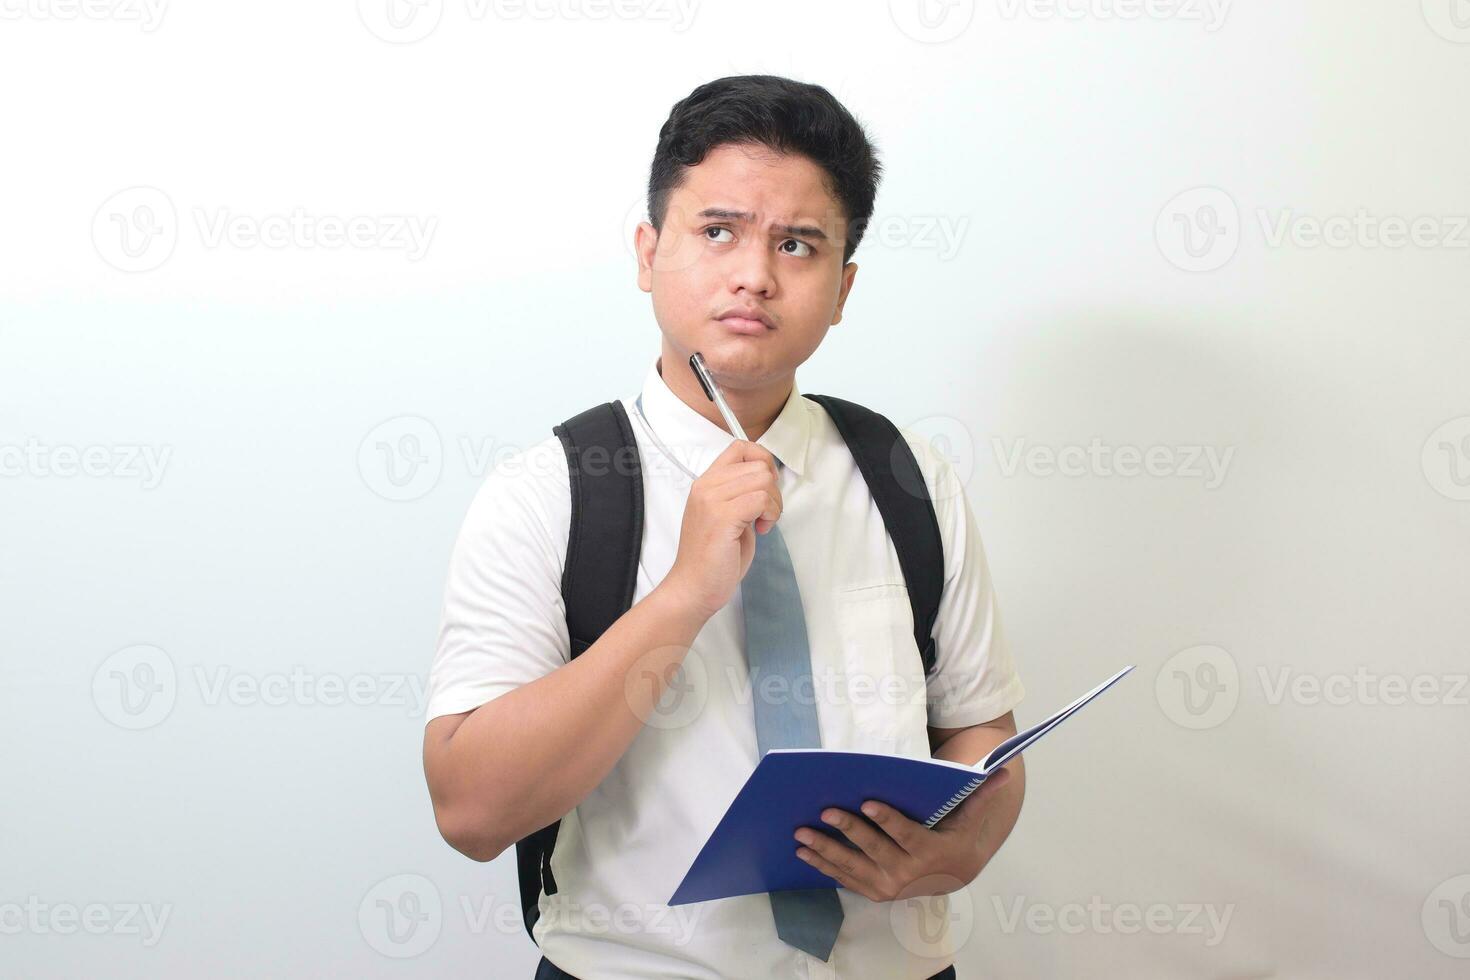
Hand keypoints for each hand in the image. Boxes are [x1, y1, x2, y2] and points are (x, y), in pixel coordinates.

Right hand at [661, 439, 781, 619]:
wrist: (693, 587)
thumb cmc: (713, 558)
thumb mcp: (728, 515)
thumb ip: (742, 493)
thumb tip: (768, 480)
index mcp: (706, 483)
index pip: (740, 448)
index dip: (762, 462)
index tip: (765, 488)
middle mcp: (707, 486)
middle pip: (758, 464)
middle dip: (773, 490)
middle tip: (765, 514)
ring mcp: (713, 500)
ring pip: (763, 480)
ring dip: (773, 504)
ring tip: (761, 523)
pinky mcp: (723, 517)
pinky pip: (761, 499)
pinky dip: (770, 514)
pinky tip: (760, 530)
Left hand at [792, 767, 1014, 901]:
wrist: (952, 876)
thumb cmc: (956, 837)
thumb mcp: (970, 818)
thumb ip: (981, 794)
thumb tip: (1003, 769)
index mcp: (928, 852)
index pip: (905, 834)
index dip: (886, 819)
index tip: (867, 803)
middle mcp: (906, 873)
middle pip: (873, 849)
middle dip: (848, 829)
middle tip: (824, 811)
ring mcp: (887, 885)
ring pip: (852, 866)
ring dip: (824, 850)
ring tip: (800, 834)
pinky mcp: (873, 891)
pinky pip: (844, 878)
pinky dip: (823, 865)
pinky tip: (803, 851)